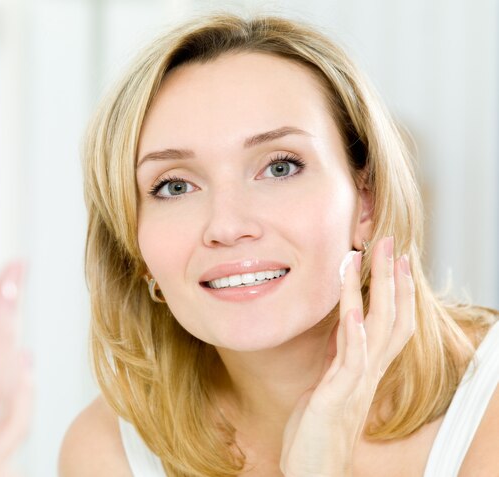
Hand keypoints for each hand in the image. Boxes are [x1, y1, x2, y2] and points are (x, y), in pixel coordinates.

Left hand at [280, 237, 414, 475]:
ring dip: (372, 290)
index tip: (393, 258)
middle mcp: (367, 371)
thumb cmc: (318, 428)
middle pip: (391, 316)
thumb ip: (341, 357)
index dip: (396, 289)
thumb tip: (343, 329)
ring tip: (367, 257)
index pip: (390, 321)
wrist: (313, 469)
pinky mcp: (337, 395)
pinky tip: (352, 311)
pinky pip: (351, 360)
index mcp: (365, 367)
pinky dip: (354, 334)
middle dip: (391, 277)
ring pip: (374, 328)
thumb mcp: (329, 383)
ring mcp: (355, 382)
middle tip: (390, 242)